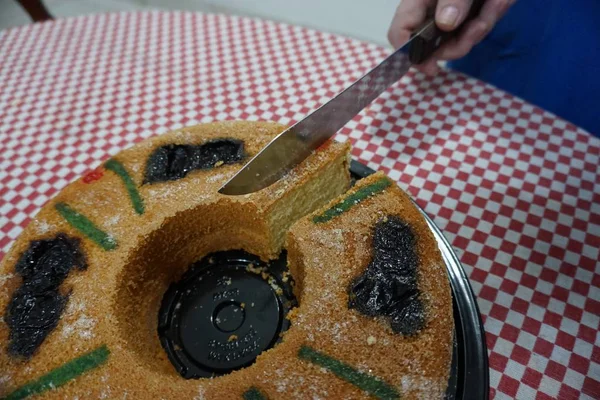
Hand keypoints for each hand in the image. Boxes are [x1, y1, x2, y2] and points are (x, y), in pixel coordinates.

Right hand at [387, 0, 514, 74]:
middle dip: (457, 43)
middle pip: (432, 44)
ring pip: (459, 39)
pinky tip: (500, 0)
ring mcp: (454, 12)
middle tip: (478, 29)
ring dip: (481, 27)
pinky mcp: (474, 12)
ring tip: (497, 3)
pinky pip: (480, 26)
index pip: (400, 32)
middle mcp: (433, 8)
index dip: (408, 53)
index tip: (428, 67)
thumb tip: (446, 24)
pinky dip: (493, 15)